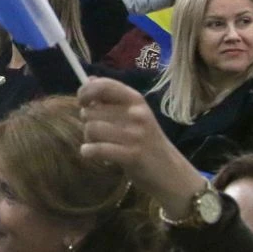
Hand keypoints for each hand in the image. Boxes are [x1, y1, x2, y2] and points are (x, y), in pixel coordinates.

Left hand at [77, 77, 206, 218]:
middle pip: (91, 111)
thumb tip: (89, 79)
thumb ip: (112, 99)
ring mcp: (135, 134)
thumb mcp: (134, 115)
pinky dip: (88, 151)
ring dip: (88, 139)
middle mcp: (136, 113)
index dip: (85, 91)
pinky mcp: (132, 154)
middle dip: (86, 122)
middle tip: (96, 134)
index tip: (82, 102)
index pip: (103, 85)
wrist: (170, 172)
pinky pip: (97, 149)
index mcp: (135, 99)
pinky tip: (91, 154)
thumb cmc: (146, 142)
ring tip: (97, 145)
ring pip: (91, 128)